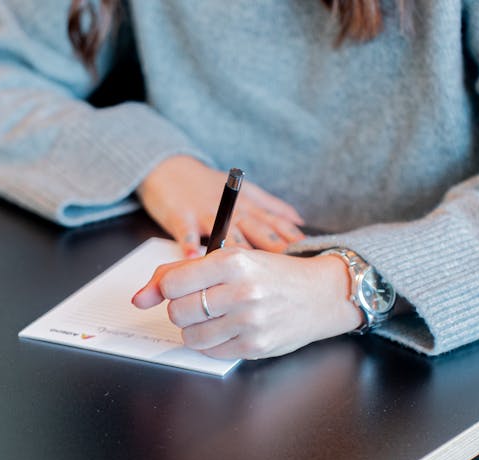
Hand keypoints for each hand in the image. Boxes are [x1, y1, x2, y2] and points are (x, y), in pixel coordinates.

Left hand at [131, 248, 362, 358]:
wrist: (321, 294)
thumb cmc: (270, 274)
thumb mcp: (229, 258)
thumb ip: (179, 272)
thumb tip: (139, 298)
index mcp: (232, 262)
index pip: (173, 283)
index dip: (169, 289)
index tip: (180, 290)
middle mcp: (242, 291)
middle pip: (178, 311)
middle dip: (184, 309)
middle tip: (204, 303)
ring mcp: (250, 322)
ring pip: (190, 336)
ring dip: (196, 329)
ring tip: (217, 317)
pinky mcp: (256, 347)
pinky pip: (211, 352)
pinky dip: (212, 343)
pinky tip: (230, 329)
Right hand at [136, 155, 305, 256]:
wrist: (168, 168)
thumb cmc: (205, 184)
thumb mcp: (244, 190)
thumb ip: (272, 206)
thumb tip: (300, 221)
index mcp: (248, 205)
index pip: (276, 224)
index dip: (292, 240)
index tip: (309, 257)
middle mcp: (232, 210)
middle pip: (256, 231)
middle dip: (273, 250)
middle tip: (288, 270)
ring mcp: (206, 213)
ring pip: (225, 234)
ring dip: (237, 252)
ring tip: (247, 271)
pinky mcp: (182, 217)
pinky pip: (187, 234)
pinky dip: (190, 247)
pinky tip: (194, 260)